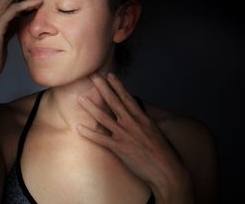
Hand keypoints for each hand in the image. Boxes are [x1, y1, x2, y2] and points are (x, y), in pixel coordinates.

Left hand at [77, 72, 191, 199]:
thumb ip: (143, 121)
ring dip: (91, 107)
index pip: (127, 97)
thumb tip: (135, 114)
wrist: (167, 170)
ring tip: (80, 98)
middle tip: (92, 76)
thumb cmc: (163, 151)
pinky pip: (101, 139)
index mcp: (142, 118)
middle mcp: (132, 123)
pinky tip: (79, 127)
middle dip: (102, 88)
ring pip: (104, 117)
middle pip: (113, 102)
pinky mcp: (120, 148)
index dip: (117, 85)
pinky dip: (89, 133)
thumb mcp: (155, 130)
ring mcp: (125, 135)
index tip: (109, 75)